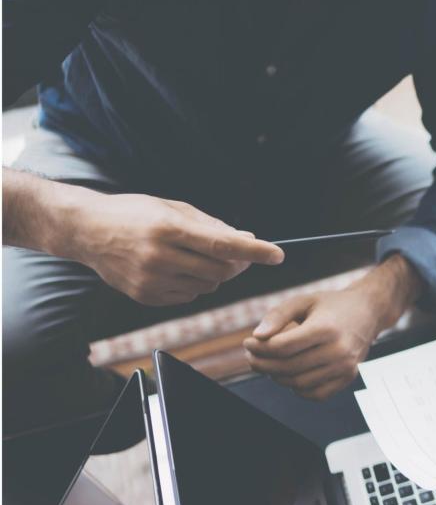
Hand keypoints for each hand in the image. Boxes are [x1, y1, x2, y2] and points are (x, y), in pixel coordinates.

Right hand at [67, 191, 282, 304]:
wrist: (87, 230)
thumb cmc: (136, 213)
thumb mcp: (174, 208)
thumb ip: (213, 226)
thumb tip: (249, 240)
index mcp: (168, 229)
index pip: (223, 245)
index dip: (255, 251)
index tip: (278, 255)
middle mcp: (159, 257)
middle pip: (221, 270)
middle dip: (238, 263)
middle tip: (239, 254)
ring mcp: (150, 280)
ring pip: (208, 286)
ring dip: (215, 273)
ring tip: (195, 255)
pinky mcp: (145, 296)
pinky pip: (189, 296)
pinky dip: (194, 284)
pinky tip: (177, 268)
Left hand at [244, 256, 420, 399]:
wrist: (369, 312)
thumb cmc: (332, 305)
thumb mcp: (304, 300)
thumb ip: (277, 315)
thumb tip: (257, 336)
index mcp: (326, 328)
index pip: (282, 347)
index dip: (259, 348)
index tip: (248, 342)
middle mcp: (339, 350)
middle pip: (288, 367)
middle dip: (262, 364)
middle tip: (251, 356)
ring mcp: (346, 367)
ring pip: (298, 383)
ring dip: (277, 377)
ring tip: (270, 364)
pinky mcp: (348, 377)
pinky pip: (315, 394)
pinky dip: (297, 389)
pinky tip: (291, 374)